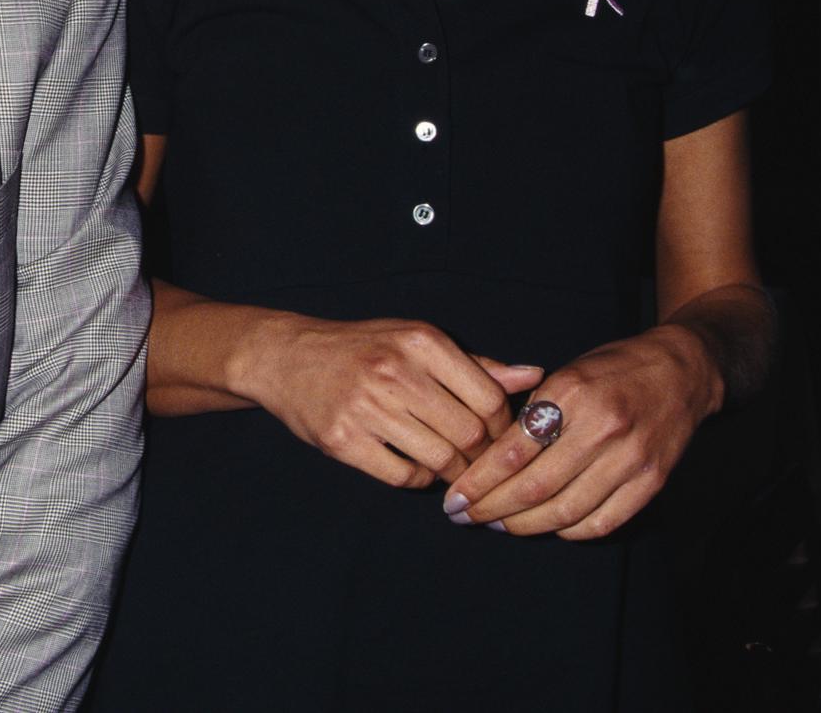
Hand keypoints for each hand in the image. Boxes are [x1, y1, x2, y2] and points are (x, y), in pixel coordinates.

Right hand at [238, 315, 541, 490]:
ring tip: (449, 466)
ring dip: (452, 472)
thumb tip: (535, 376)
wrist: (286, 357)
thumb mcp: (417, 342)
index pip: (490, 399)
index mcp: (421, 341)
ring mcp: (366, 406)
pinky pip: (403, 476)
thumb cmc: (363, 349)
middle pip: (469, 434)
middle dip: (480, 456)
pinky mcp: (342, 439)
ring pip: (440, 459)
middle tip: (474, 460)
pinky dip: (419, 479)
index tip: (493, 436)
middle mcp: (395, 370)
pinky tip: (415, 465)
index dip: (501, 428)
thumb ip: (476, 365)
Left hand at [441, 323, 719, 539]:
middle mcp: (602, 428)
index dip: (479, 482)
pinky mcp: (651, 481)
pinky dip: (569, 531)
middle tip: (467, 518)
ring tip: (500, 526)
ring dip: (525, 526)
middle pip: (536, 488)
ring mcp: (631, 458)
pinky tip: (549, 526)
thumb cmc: (611, 370)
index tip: (455, 499)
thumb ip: (530, 413)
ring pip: (566, 512)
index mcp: (572, 394)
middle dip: (493, 510)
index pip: (513, 451)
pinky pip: (602, 522)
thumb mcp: (565, 375)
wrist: (681, 372)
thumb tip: (487, 460)